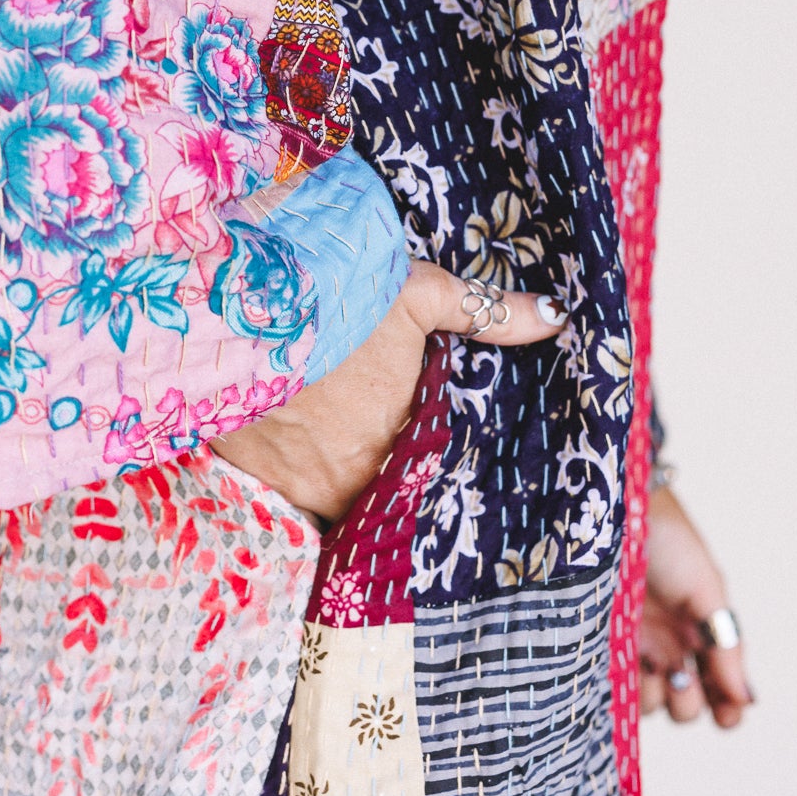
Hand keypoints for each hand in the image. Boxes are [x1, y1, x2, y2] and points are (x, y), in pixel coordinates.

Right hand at [210, 260, 566, 522]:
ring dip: (332, 486)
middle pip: (372, 500)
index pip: (423, 485)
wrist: (238, 300)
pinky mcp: (248, 471)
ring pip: (326, 501)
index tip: (425, 471)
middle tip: (378, 462)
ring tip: (336, 462)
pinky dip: (286, 481)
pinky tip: (289, 458)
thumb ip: (488, 314)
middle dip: (379, 486)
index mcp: (396, 443)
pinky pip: (277, 498)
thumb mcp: (419, 294)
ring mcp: (294, 481)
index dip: (425, 479)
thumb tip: (559, 316)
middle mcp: (347, 479)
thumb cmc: (339, 296)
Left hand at [639, 483, 754, 727]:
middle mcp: (670, 644)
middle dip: (688, 703)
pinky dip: (624, 689)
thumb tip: (747, 698)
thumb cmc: (668, 539)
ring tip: (652, 667)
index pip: (720, 686)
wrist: (618, 507)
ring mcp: (635, 645)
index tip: (725, 716)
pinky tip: (628, 667)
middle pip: (686, 702)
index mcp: (702, 631)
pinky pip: (615, 686)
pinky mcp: (602, 642)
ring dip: (656, 698)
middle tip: (680, 678)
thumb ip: (726, 643)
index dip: (726, 709)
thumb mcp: (706, 586)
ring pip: (651, 702)